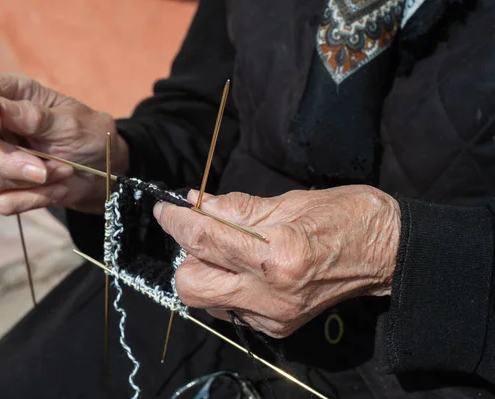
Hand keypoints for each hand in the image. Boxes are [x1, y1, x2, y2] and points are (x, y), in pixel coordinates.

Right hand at [0, 73, 128, 214]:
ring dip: (33, 182)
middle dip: (3, 161)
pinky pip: (3, 202)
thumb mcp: (73, 124)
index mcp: (17, 96)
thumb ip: (37, 117)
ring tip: (65, 172)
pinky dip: (34, 200)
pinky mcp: (6, 188)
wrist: (106, 174)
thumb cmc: (91, 138)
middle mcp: (0, 125)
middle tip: (41, 171)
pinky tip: (57, 190)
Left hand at [153, 185, 400, 337]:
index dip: (176, 219)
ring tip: (225, 251)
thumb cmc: (345, 216)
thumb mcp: (290, 200)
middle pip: (190, 285)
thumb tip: (198, 203)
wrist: (386, 254)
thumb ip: (238, 207)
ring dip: (202, 273)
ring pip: (204, 302)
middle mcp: (271, 293)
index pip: (204, 239)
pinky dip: (225, 288)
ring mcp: (273, 316)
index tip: (165, 207)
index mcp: (277, 253)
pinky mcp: (278, 328)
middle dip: (185, 255)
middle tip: (200, 232)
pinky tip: (244, 270)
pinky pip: (229, 310)